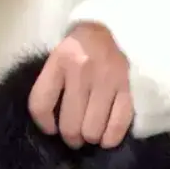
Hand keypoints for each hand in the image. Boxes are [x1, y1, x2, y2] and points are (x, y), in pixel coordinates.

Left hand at [29, 22, 132, 148]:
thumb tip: (52, 128)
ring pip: (92, 131)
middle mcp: (83, 69)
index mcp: (61, 61)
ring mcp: (109, 80)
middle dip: (71, 137)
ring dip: (90, 138)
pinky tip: (106, 136)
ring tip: (91, 131)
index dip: (44, 125)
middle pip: (70, 126)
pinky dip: (110, 139)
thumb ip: (51, 89)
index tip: (51, 128)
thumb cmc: (79, 52)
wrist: (112, 29)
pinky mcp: (129, 89)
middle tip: (75, 134)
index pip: (41, 105)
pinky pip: (117, 127)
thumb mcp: (58, 61)